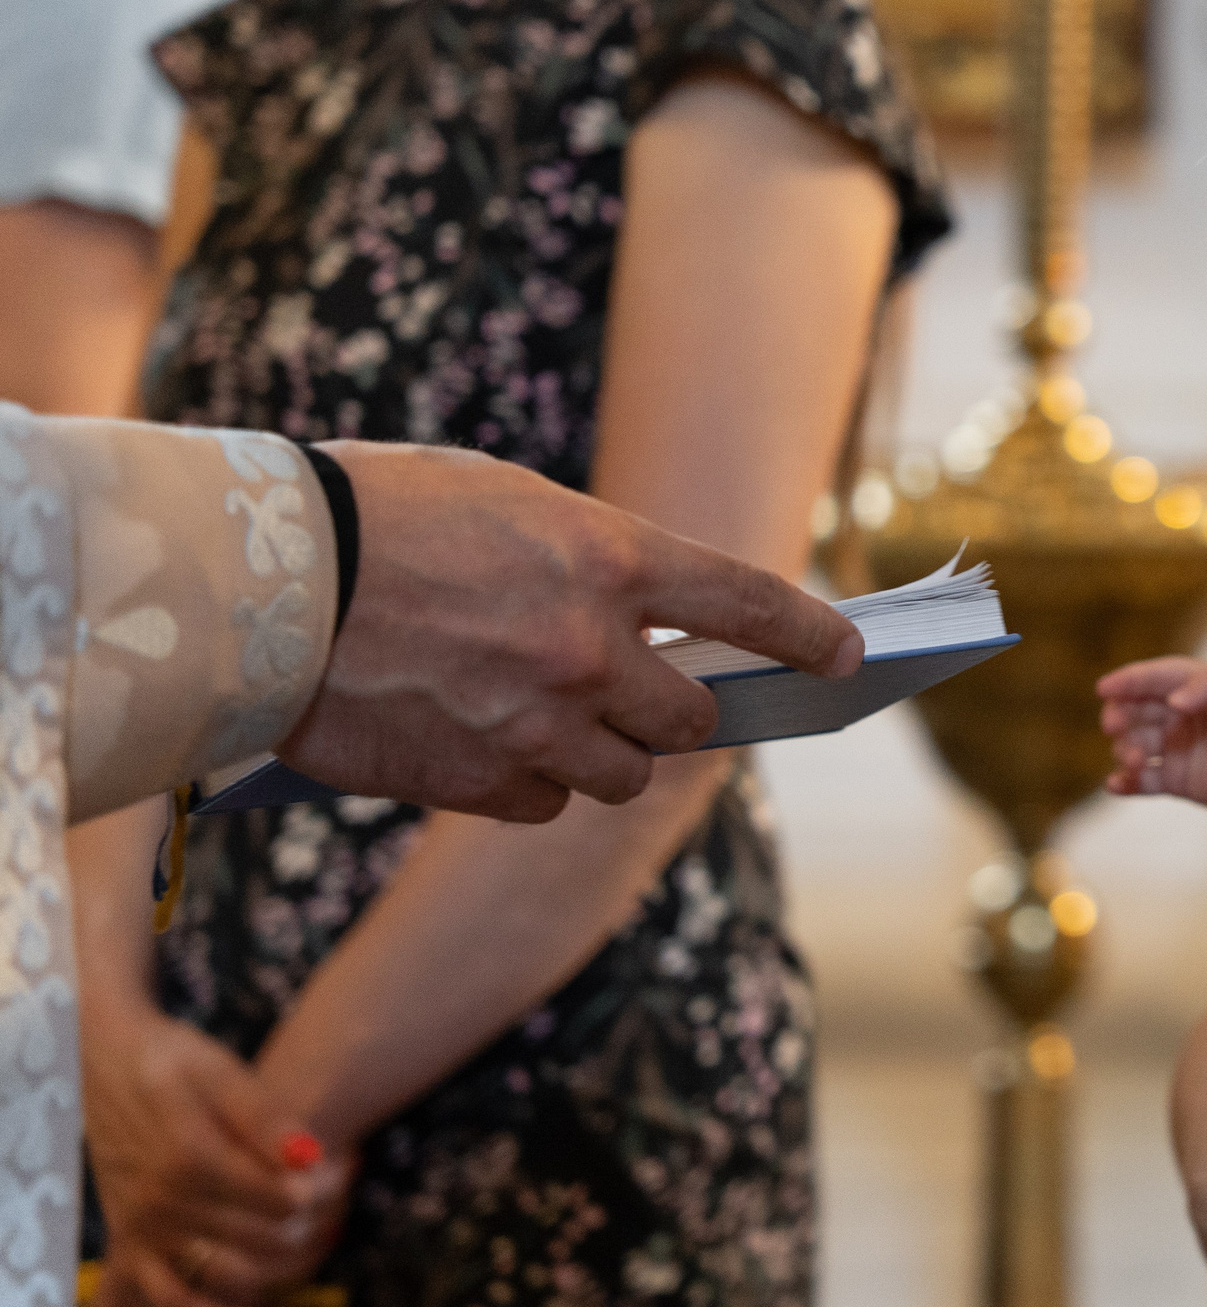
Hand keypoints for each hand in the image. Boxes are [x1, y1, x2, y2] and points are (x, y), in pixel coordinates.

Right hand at [84, 1007, 349, 1306]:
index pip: (277, 1198)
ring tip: (312, 1249)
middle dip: (309, 1224)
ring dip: (275, 1274)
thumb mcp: (222, 1071)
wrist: (104, 1062)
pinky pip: (165, 1301)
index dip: (320, 1191)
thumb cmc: (172, 1060)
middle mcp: (159, 1201)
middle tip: (335, 1197)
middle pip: (258, 1237)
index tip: (339, 1168)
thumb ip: (265, 1117)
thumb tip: (311, 1157)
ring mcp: (140, 1227)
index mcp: (188, 1156)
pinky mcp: (128, 1241)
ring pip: (219, 1276)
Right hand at [277, 440, 862, 822]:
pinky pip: (545, 804)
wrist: (257, 580)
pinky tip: (481, 743)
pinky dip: (531, 785)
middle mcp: (591, 647)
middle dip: (676, 715)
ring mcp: (538, 722)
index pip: (749, 603)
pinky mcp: (478, 781)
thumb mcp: (505, 502)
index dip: (810, 636)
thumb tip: (640, 626)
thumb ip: (588, 564)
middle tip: (645, 697)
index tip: (849, 658)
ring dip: (602, 755)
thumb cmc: (375, 513)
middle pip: (691, 722)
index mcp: (609, 556)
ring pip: (622, 776)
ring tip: (538, 714)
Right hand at [1096, 657, 1206, 811]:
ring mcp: (1173, 747)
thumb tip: (1173, 702)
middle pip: (1133, 711)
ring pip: (1133, 745)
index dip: (1127, 681)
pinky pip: (1140, 782)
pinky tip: (1116, 784)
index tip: (1104, 688)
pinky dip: (1124, 783)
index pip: (1152, 679)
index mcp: (1192, 686)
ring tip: (1137, 760)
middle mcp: (1176, 715)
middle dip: (1119, 716)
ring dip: (1124, 750)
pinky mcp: (1175, 780)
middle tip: (1115, 725)